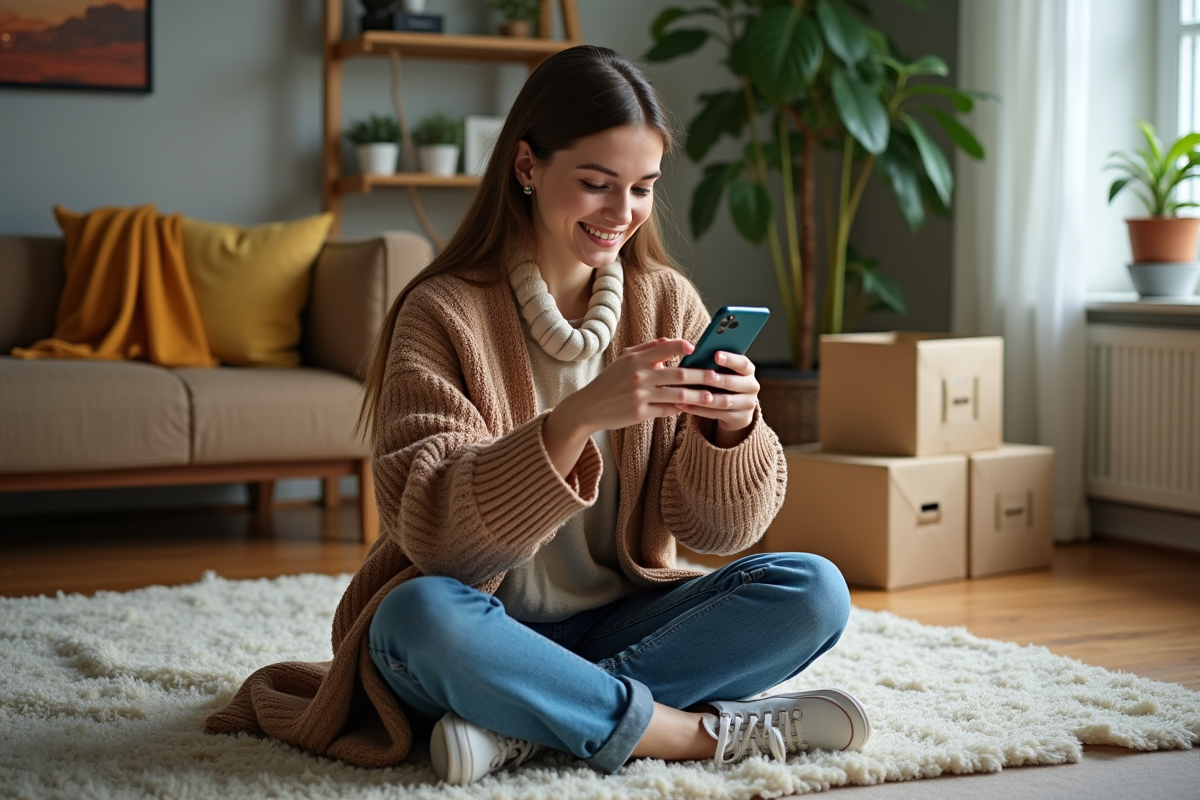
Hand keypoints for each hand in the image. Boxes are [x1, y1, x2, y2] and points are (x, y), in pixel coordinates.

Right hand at [544, 338, 728, 476]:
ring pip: (677, 395)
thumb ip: (647, 349)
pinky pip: (667, 411)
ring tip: (711, 397)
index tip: (698, 349)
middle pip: (679, 374)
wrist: (588, 407)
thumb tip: (671, 341)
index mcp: (636, 359)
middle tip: (717, 376)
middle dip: (701, 375)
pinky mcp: (639, 413)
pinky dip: (680, 409)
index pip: (666, 347)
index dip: (684, 346)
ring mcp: (640, 395)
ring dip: (697, 396)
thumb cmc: (609, 381)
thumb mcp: (624, 359)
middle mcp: (639, 375)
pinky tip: (691, 408)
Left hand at [673, 350, 758, 446]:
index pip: (743, 363)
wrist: (737, 409)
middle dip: (715, 379)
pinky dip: (699, 410)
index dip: (730, 359)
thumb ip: (714, 365)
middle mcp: (752, 386)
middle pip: (732, 382)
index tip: (716, 355)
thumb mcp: (725, 373)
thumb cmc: (724, 383)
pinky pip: (717, 414)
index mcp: (749, 371)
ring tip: (685, 394)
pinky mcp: (740, 418)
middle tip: (698, 376)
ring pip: (724, 401)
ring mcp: (748, 404)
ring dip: (703, 397)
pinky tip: (684, 406)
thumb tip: (693, 356)